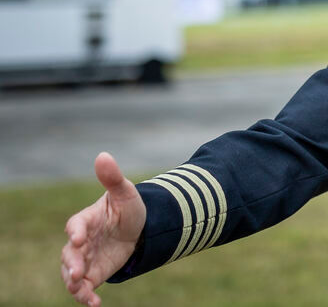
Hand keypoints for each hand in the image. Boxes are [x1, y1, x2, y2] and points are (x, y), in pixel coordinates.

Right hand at [60, 152, 145, 305]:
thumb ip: (113, 178)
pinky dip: (86, 296)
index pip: (75, 225)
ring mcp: (85, 259)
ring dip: (73, 283)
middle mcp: (81, 241)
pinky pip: (84, 287)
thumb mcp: (125, 192)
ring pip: (70, 273)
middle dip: (72, 263)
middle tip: (78, 273)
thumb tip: (103, 155)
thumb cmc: (127, 207)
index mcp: (87, 220)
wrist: (138, 228)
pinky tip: (95, 303)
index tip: (78, 238)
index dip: (75, 231)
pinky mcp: (93, 273)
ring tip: (82, 291)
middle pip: (69, 254)